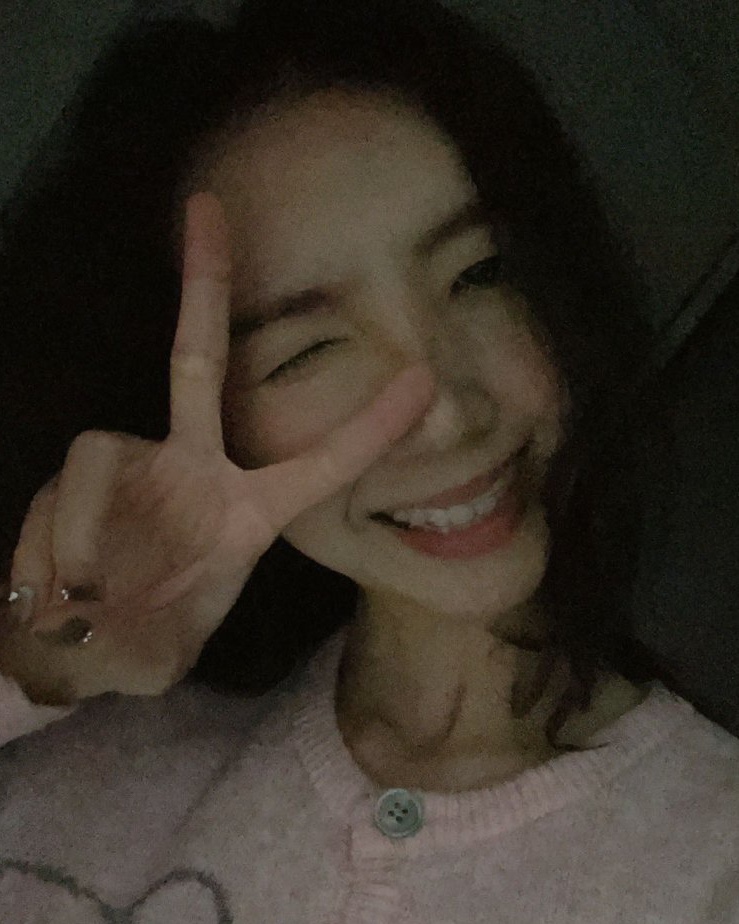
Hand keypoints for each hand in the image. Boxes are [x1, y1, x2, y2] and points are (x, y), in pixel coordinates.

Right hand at [0, 193, 433, 704]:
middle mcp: (192, 471)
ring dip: (79, 532)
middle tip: (206, 208)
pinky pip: (59, 493)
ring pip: (98, 455)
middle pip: (199, 364)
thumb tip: (85, 601)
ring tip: (77, 598)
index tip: (423, 379)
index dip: (368, 430)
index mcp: (246, 515)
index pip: (317, 465)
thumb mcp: (162, 657)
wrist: (72, 649)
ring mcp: (131, 465)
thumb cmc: (141, 644)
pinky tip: (51, 588)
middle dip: (205, 287)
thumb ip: (145, 638)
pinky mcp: (75, 473)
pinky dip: (50, 544)